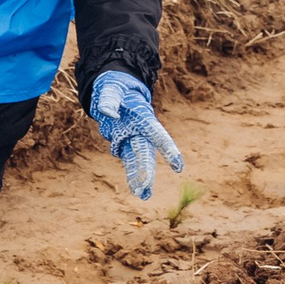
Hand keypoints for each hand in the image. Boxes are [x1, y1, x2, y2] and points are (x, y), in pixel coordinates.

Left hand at [89, 71, 182, 201]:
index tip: (178, 166)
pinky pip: (129, 161)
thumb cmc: (116, 88)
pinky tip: (139, 191)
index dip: (167, 149)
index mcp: (142, 117)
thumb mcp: (110, 90)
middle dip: (145, 169)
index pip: (155, 133)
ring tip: (142, 195)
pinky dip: (132, 175)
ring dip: (139, 178)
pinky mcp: (124, 143)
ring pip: (138, 160)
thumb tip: (106, 113)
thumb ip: (108, 100)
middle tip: (144, 186)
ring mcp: (133, 138)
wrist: (116, 92)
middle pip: (145, 152)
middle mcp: (140, 131)